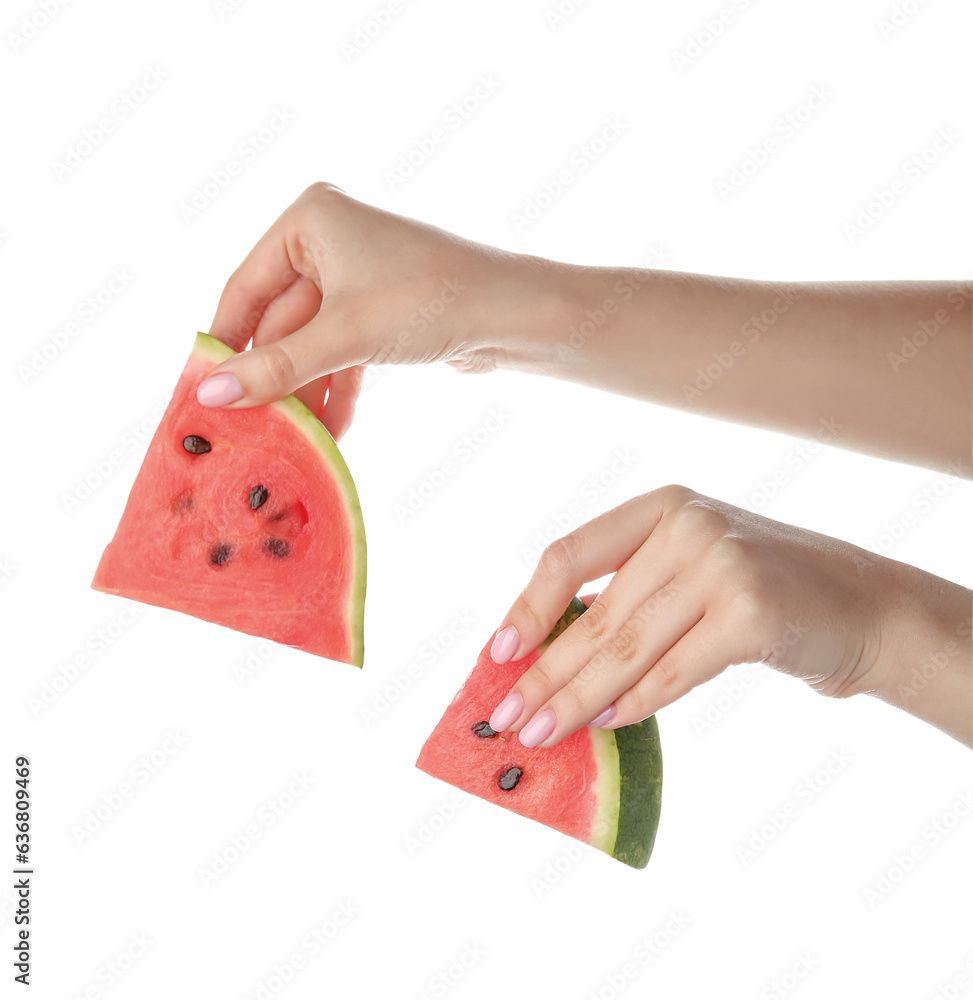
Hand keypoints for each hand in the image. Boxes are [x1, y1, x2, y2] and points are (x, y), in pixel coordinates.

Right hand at [198, 182, 558, 439]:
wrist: (513, 315)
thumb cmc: (430, 300)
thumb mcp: (344, 336)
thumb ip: (276, 367)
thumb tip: (210, 396)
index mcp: (310, 219)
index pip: (244, 287)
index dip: (223, 343)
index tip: (202, 391)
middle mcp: (329, 239)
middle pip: (279, 320)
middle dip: (271, 378)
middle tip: (247, 426)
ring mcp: (357, 276)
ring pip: (312, 342)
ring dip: (305, 391)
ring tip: (290, 439)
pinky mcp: (380, 310)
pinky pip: (342, 351)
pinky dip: (337, 388)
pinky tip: (332, 430)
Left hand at [487, 485, 972, 746]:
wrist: (862, 604)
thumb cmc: (760, 590)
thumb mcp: (689, 569)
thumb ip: (629, 598)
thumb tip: (550, 659)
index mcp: (661, 507)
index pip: (570, 555)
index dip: (527, 607)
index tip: (497, 655)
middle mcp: (687, 526)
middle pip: (594, 615)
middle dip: (546, 675)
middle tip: (509, 719)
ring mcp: (722, 566)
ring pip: (625, 649)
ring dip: (576, 700)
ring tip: (542, 733)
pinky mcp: (751, 614)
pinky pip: (673, 672)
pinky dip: (636, 704)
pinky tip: (606, 724)